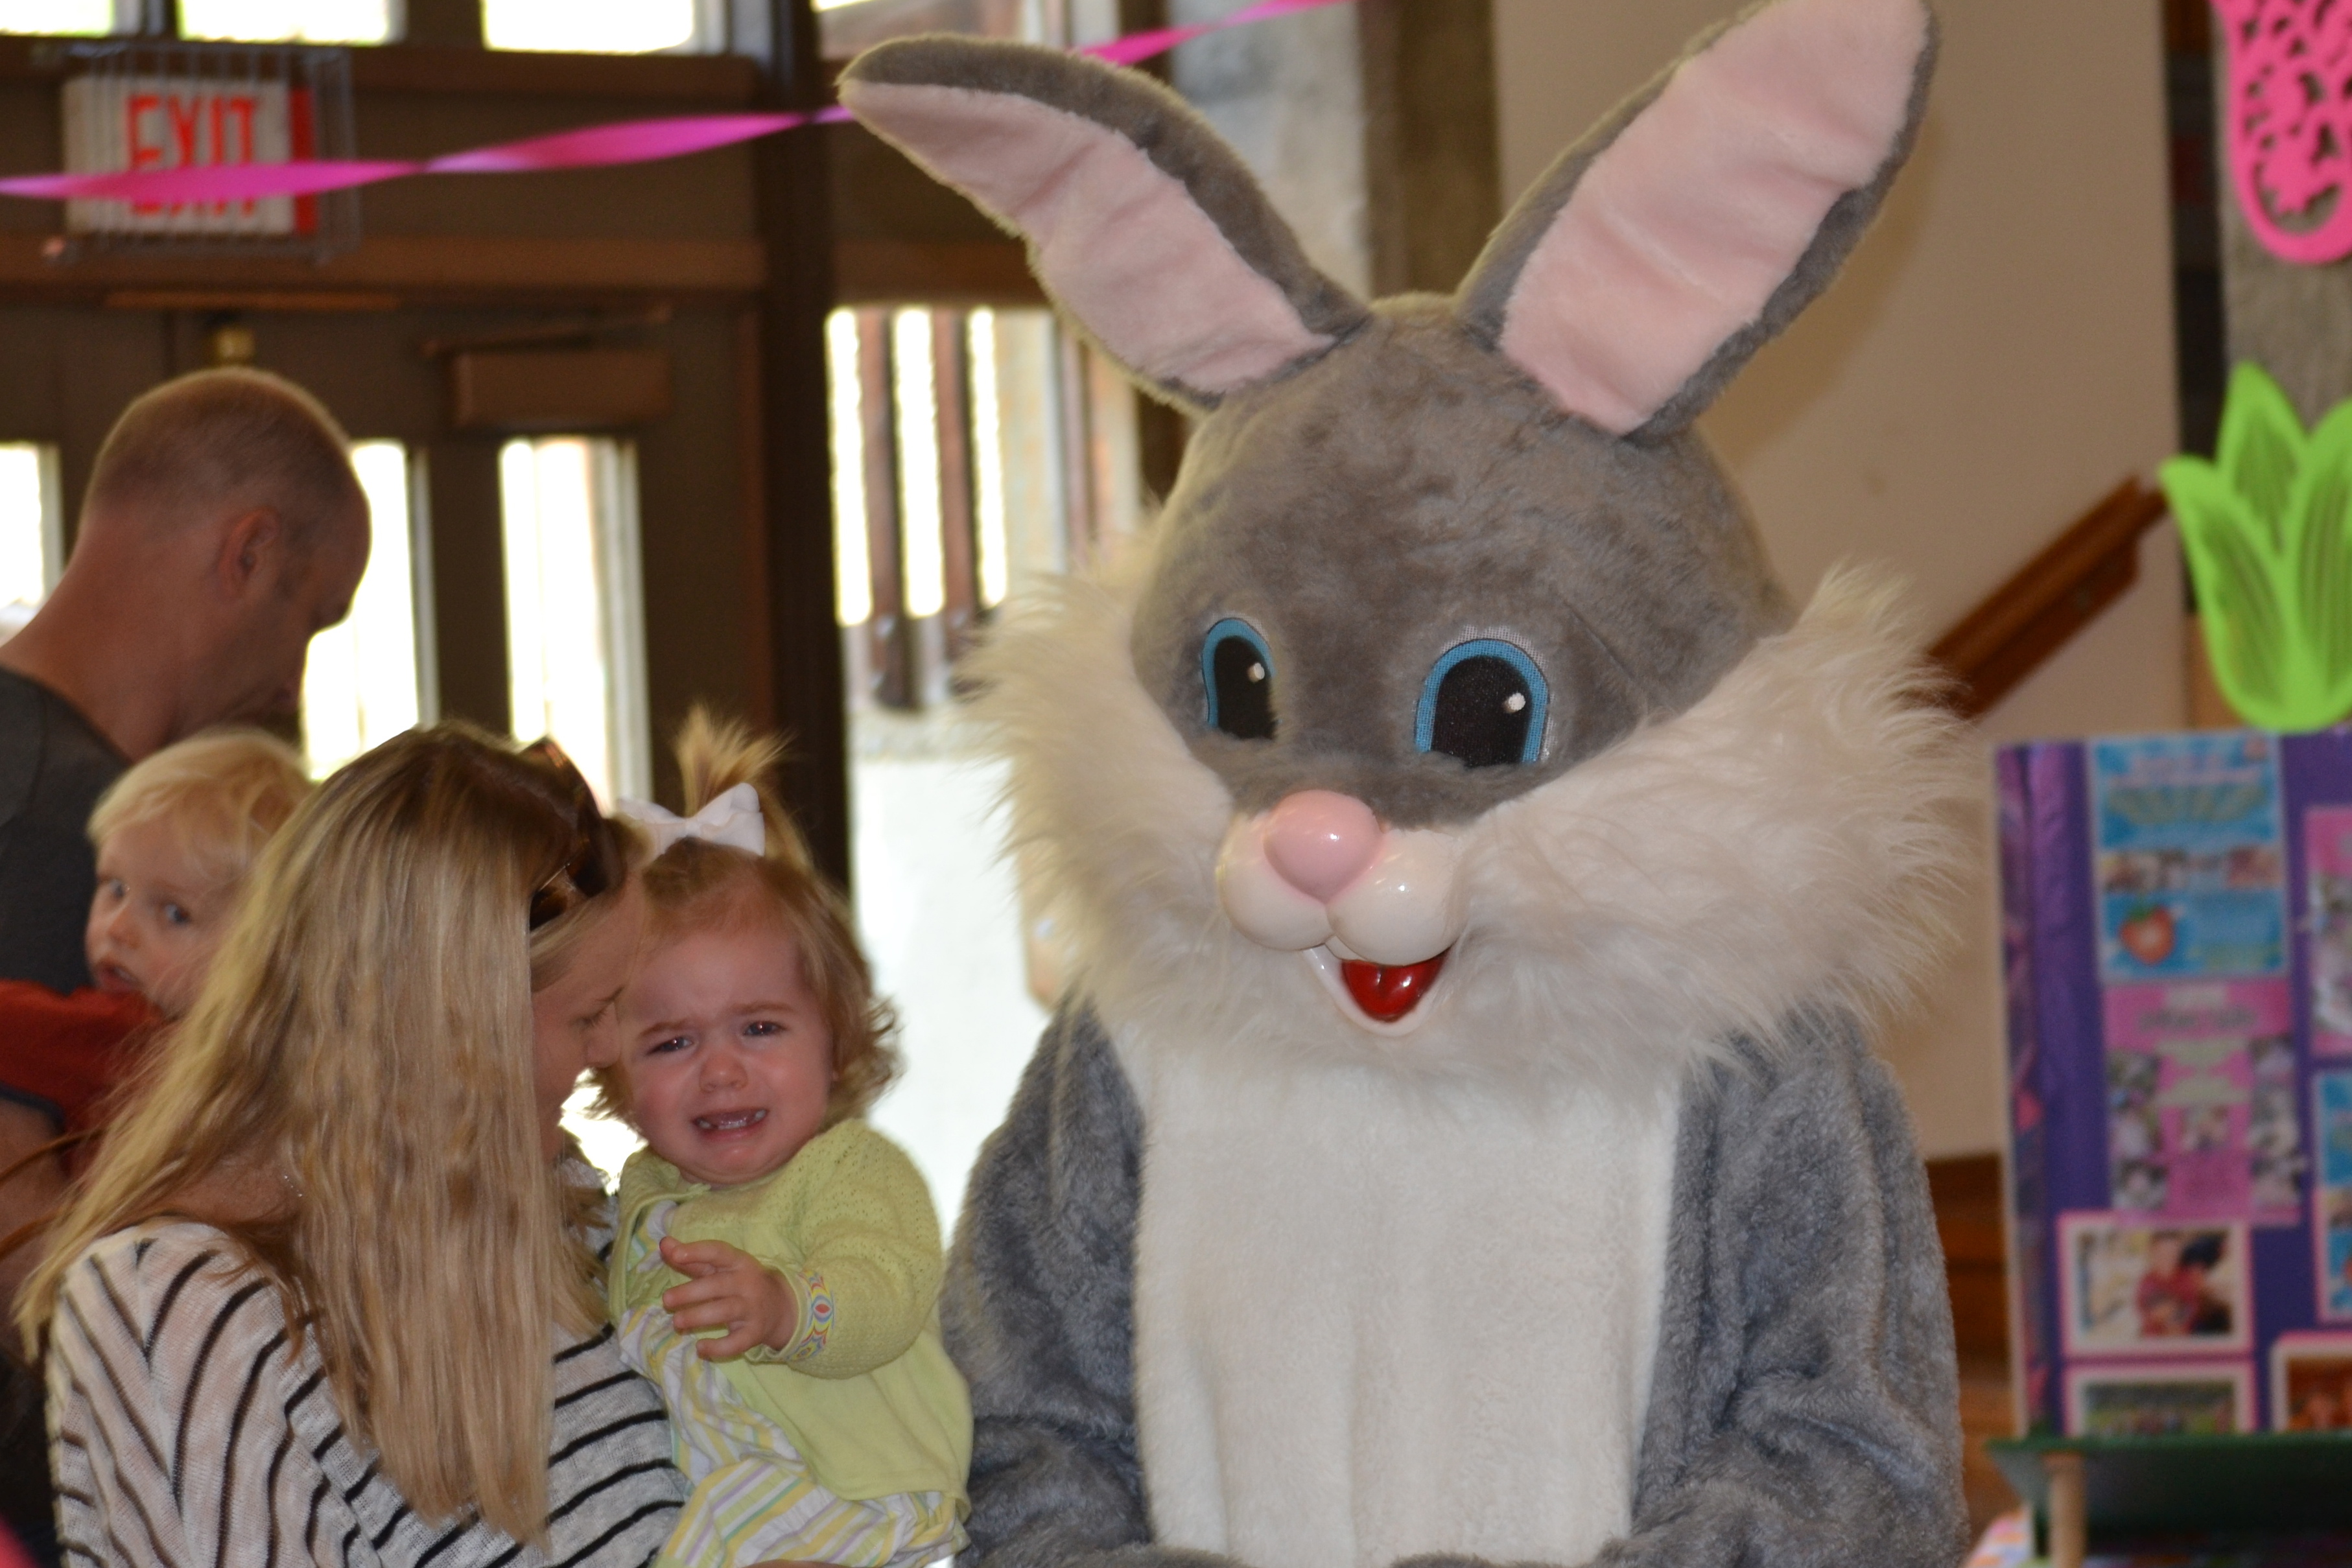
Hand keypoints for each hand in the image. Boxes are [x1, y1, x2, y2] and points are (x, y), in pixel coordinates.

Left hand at [659, 1235, 797, 1360]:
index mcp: (738, 1262)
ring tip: (677, 1322)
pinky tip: (700, 1348)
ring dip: (698, 1317)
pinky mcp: (754, 1333)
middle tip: (666, 1300)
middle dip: (690, 1293)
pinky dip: (718, 1347)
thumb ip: (693, 1258)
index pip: (718, 1252)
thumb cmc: (739, 1283)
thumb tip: (664, 1243)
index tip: (675, 1254)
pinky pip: (737, 1342)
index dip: (697, 1252)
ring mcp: (752, 1309)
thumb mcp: (720, 1267)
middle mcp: (747, 1283)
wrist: (780, 1307)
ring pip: (725, 1312)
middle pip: (717, 1285)